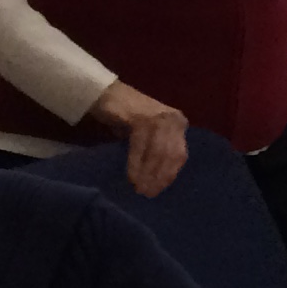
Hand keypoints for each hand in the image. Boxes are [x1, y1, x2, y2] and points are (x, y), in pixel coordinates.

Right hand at [86, 80, 187, 196]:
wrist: (106, 94)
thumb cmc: (126, 117)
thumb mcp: (149, 135)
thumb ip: (157, 151)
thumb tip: (156, 179)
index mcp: (178, 124)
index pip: (180, 155)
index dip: (169, 174)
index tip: (159, 190)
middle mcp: (174, 119)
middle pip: (170, 155)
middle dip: (159, 176)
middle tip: (147, 193)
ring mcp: (159, 117)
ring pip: (157, 152)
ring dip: (148, 172)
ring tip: (139, 188)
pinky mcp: (142, 117)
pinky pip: (140, 145)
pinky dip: (136, 163)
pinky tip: (132, 176)